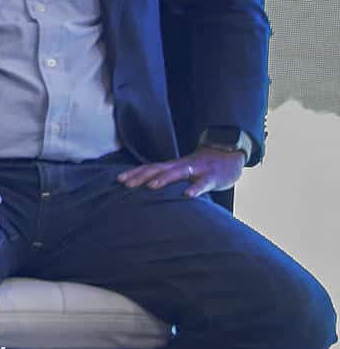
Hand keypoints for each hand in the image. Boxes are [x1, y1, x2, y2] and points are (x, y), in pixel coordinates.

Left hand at [118, 147, 242, 197]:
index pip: (150, 167)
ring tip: (151, 187)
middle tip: (126, 184)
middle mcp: (181, 165)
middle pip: (158, 169)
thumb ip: (167, 177)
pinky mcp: (212, 176)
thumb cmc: (202, 166)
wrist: (229, 153)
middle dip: (141, 176)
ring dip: (163, 179)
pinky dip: (196, 188)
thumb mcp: (182, 170)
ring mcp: (197, 169)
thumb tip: (147, 188)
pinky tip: (188, 195)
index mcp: (172, 165)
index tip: (118, 179)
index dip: (135, 173)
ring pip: (178, 173)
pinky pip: (204, 183)